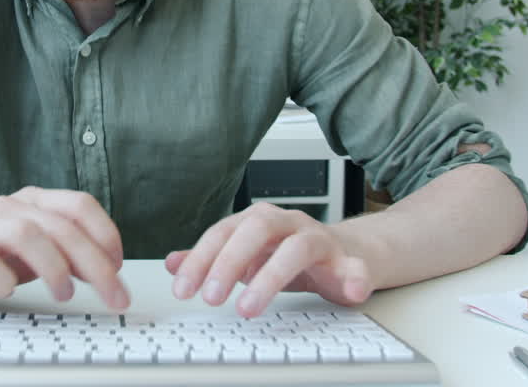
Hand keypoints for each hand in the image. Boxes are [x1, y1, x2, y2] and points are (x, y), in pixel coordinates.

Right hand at [0, 187, 129, 310]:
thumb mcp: (37, 251)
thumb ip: (71, 254)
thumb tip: (110, 270)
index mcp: (34, 201)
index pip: (79, 205)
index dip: (105, 234)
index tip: (119, 266)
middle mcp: (10, 207)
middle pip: (60, 226)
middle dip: (93, 263)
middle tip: (111, 293)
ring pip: (25, 234)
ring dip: (53, 267)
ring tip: (65, 294)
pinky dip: (3, 278)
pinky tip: (11, 291)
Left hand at [164, 202, 371, 317]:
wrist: (348, 253)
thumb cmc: (291, 254)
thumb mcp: (248, 255)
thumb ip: (212, 258)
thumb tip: (171, 263)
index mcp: (259, 220)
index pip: (223, 232)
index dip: (201, 258)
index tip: (183, 288)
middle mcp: (288, 223)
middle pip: (257, 229)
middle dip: (229, 262)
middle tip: (211, 298)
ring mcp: (320, 239)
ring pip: (298, 247)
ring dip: (271, 277)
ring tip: (249, 308)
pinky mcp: (351, 260)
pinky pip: (356, 265)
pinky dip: (355, 277)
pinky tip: (352, 292)